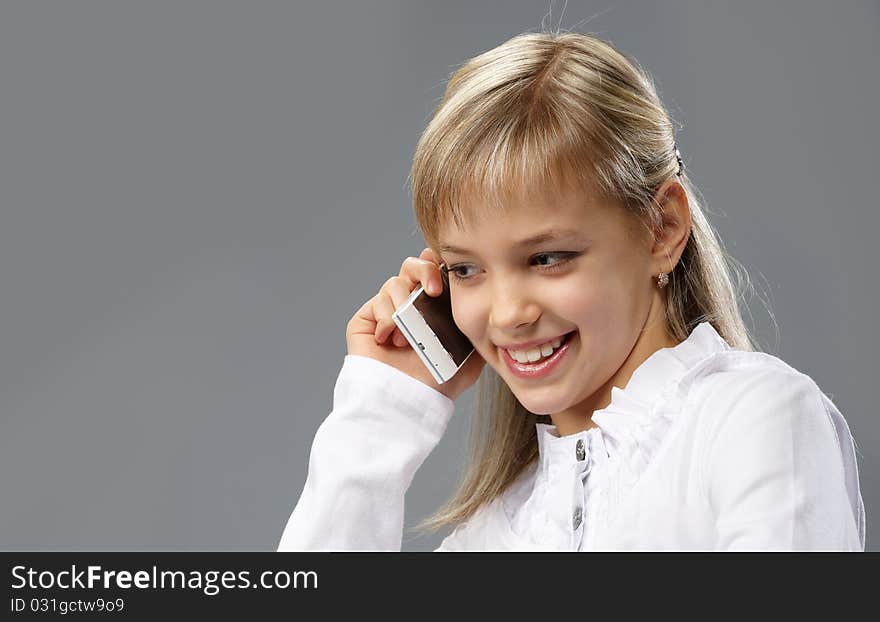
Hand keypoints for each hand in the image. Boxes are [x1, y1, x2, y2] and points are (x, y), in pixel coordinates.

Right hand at [346, 247, 484, 400]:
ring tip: (409, 337)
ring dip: (404, 305)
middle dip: (424, 270)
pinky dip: (386, 318)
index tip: (449, 269)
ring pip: (394, 283)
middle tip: (434, 290)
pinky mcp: (366, 321)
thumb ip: (478, 333)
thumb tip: (492, 314)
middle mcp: (408, 305)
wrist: (406, 402)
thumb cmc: (436, 384)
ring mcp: (386, 312)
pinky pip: (376, 303)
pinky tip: (391, 340)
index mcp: (432, 308)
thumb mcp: (469, 357)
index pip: (434, 273)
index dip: (439, 265)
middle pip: (412, 266)